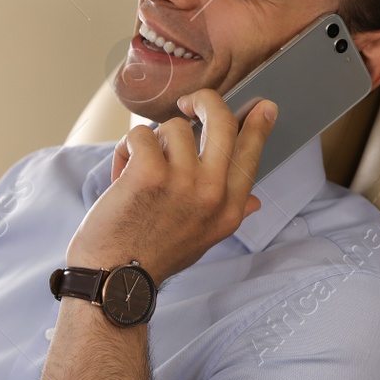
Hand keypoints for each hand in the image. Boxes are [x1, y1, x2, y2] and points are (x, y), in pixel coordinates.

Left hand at [65, 90, 276, 283]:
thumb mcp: (204, 239)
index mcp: (229, 209)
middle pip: (222, 122)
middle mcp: (213, 193)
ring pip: (173, 127)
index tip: (264, 107)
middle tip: (188, 101)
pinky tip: (121, 175)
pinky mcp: (150, 173)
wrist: (116, 278)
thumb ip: (230, 212)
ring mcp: (183, 181)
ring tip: (138, 170)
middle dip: (205, 101)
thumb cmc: (153, 256)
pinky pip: (141, 135)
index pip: (251, 155)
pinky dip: (126, 150)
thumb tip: (255, 200)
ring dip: (151, 142)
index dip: (258, 126)